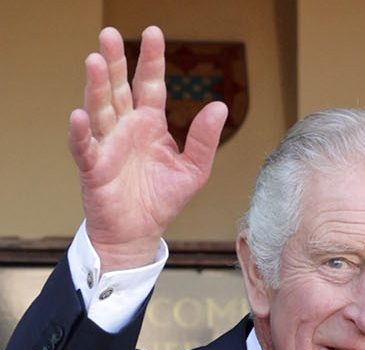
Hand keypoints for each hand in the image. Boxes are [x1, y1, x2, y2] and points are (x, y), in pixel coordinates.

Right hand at [68, 26, 227, 268]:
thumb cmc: (161, 201)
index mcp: (150, 124)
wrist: (138, 235)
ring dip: (96, 86)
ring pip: (100, 109)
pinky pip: (84, 146)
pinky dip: (80, 131)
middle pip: (119, 88)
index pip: (150, 84)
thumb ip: (204, 140)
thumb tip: (219, 106)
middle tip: (109, 34)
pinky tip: (79, 115)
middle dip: (116, 61)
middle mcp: (126, 127)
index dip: (152, 60)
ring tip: (95, 62)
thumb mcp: (193, 171)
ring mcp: (107, 144)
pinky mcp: (93, 166)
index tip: (153, 32)